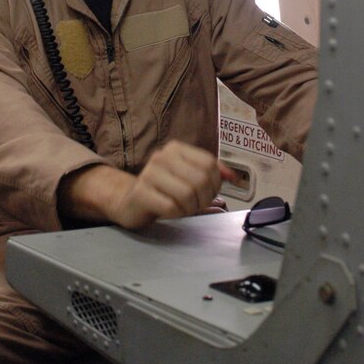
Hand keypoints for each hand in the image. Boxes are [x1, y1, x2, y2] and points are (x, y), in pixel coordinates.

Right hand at [114, 140, 235, 228]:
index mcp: (175, 149)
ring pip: (187, 194)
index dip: (216, 183)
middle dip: (205, 198)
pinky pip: (171, 207)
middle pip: (200, 179)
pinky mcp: (141, 193)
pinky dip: (177, 214)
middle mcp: (161, 157)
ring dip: (191, 208)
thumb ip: (211, 173)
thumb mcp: (188, 176)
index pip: (209, 163)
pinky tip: (171, 212)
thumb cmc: (163, 190)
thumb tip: (232, 176)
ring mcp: (149, 174)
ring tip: (185, 209)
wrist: (130, 202)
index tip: (211, 193)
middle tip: (198, 205)